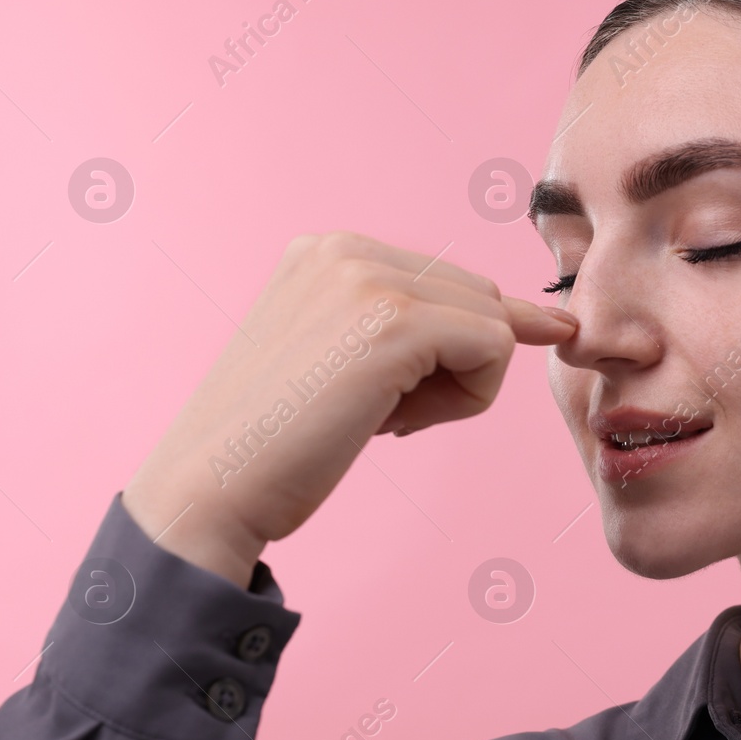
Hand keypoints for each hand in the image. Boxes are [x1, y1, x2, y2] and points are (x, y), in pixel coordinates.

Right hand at [121, 231, 576, 588]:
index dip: (442, 354)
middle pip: (479, 298)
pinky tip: (398, 424)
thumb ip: (408, 327)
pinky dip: (471, 399)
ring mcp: (369, 278)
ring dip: (461, 386)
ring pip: (495, 322)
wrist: (208, 490)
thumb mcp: (341, 358)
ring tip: (379, 417)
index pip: (448, 284)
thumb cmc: (277, 444)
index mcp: (327, 250)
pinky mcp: (396, 322)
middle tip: (379, 413)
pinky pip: (497, 348)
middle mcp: (347, 248)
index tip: (389, 397)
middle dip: (455, 365)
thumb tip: (532, 320)